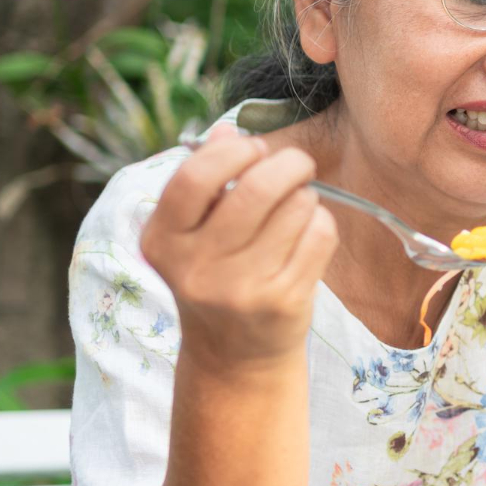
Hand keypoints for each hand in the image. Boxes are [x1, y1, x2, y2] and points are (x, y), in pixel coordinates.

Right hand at [141, 126, 337, 366]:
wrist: (234, 355)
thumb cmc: (218, 276)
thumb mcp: (194, 235)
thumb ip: (207, 182)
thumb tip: (227, 130)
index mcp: (163, 240)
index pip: (195, 177)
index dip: (234, 152)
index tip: (255, 148)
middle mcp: (197, 267)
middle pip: (257, 189)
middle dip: (289, 164)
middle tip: (298, 164)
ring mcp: (241, 288)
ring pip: (296, 209)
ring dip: (306, 197)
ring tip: (297, 208)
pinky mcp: (283, 302)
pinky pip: (320, 235)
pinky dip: (322, 223)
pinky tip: (309, 234)